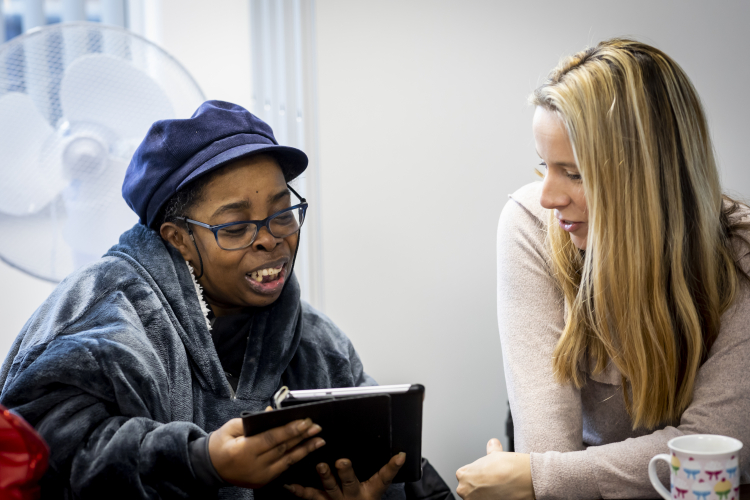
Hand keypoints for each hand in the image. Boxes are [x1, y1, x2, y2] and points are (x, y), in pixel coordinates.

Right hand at [208, 417, 324, 487]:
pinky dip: (296, 458)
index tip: (306, 421)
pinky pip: (284, 468)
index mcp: (243, 451)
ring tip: (320, 440)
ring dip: (305, 449)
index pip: (271, 439)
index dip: (290, 430)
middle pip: (282, 449)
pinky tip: (307, 450)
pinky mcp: (264, 482)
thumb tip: (272, 412)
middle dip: (302, 437)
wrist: (211, 468)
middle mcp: (254, 466)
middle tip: (317, 426)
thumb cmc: (221, 444)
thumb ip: (252, 420)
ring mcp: (260, 476)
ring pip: (287, 461)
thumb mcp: (231, 428)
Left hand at [284, 452, 405, 499]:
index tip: (398, 456)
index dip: (390, 467)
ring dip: (325, 477)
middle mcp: (352, 495)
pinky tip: (289, 484)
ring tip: (321, 466)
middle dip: (346, 472)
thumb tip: (401, 455)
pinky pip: (309, 495)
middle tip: (342, 461)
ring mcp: (335, 499)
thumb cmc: (363, 498)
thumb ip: (387, 471)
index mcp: (369, 490)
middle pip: (350, 483)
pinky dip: (298, 490)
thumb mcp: (376, 486)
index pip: (383, 478)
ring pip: (329, 488)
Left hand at [456, 438, 533, 499]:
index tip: (486, 475)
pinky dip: (492, 499)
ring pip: (476, 498)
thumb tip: (492, 443)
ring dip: (484, 496)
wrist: (521, 479)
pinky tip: (500, 496)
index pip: (465, 476)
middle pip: (469, 489)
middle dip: (479, 487)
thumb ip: (491, 449)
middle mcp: (464, 489)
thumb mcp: (496, 454)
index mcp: (463, 475)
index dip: (477, 475)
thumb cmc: (507, 467)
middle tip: (492, 483)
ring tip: (498, 490)